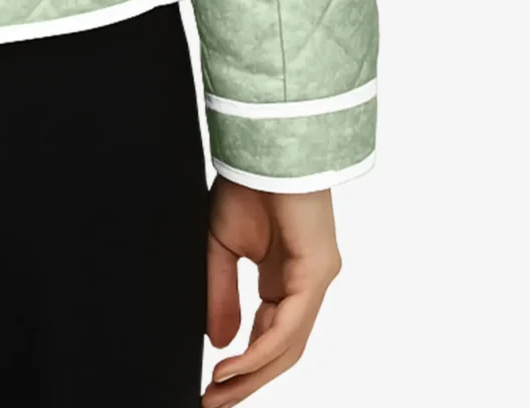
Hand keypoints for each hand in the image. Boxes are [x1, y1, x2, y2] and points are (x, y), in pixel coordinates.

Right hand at [203, 177, 341, 405]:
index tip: (212, 387)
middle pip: (280, 351)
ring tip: (219, 393)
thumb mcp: (221, 246)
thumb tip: (220, 343)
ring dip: (252, 375)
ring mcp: (315, 281)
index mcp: (284, 280)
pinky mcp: (317, 274)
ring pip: (287, 346)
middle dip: (246, 381)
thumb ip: (222, 295)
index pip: (268, 337)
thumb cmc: (245, 185)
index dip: (242, 365)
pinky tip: (234, 366)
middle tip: (214, 403)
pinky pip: (288, 326)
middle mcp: (305, 286)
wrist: (263, 147)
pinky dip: (260, 350)